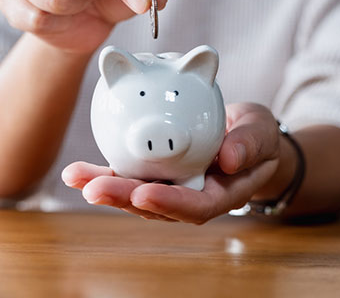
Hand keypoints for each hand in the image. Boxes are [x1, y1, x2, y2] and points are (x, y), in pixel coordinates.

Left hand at [62, 103, 286, 223]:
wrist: (243, 135)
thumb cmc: (256, 136)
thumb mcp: (263, 133)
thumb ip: (251, 144)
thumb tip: (229, 160)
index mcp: (221, 194)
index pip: (196, 206)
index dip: (170, 203)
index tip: (145, 193)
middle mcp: (189, 195)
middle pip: (155, 205)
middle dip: (122, 198)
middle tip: (94, 188)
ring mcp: (169, 186)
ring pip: (134, 194)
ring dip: (103, 186)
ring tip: (75, 176)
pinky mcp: (152, 173)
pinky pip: (126, 175)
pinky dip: (101, 172)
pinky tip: (77, 170)